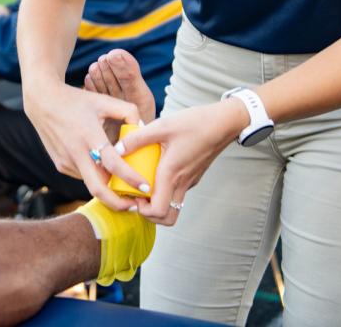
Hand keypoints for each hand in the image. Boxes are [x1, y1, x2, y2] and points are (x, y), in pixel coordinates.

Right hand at [23, 81, 152, 211]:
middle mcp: (76, 152)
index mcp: (89, 135)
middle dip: (118, 203)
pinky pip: (83, 175)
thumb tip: (143, 128)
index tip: (146, 188)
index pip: (112, 163)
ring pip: (91, 181)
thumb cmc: (77, 100)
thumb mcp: (104, 101)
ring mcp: (66, 161)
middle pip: (97, 188)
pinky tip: (102, 167)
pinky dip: (95, 175)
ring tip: (124, 184)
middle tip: (135, 206)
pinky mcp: (61, 165)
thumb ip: (128, 111)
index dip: (130, 178)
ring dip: (107, 186)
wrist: (44, 102)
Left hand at [119, 98, 248, 225]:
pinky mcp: (193, 176)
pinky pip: (178, 193)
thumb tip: (116, 148)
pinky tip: (157, 171)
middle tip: (137, 195)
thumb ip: (138, 138)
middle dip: (149, 214)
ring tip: (145, 185)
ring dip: (158, 205)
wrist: (224, 123)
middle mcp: (182, 183)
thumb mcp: (163, 125)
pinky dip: (166, 191)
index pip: (157, 211)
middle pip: (167, 218)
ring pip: (174, 207)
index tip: (132, 195)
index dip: (142, 211)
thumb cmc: (195, 123)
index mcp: (171, 174)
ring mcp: (189, 182)